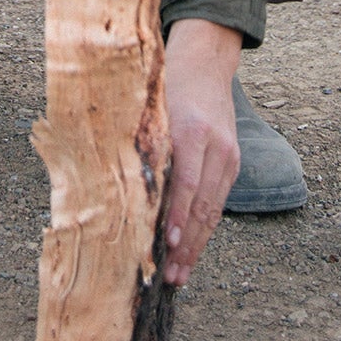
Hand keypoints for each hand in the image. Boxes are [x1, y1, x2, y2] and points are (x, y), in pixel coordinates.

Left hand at [161, 17, 241, 284]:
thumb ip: (138, 144)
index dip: (178, 215)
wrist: (206, 64)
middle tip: (170, 276)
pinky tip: (191, 251)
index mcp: (190, 129)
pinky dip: (204, 229)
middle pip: (202, 203)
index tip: (169, 243)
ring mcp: (228, 154)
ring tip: (180, 276)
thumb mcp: (149, 108)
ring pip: (213, 209)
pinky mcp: (233, 162)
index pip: (187, 181)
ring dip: (197, 246)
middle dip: (187, 244)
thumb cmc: (165, 86)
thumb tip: (107, 187)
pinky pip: (218, 202)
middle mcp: (214, 144)